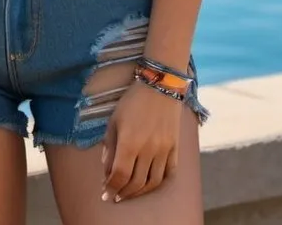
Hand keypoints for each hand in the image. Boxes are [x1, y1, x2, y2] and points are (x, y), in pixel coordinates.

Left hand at [101, 80, 181, 201]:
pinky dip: (159, 183)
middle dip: (124, 193)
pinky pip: (169, 173)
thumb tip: (107, 171)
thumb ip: (110, 148)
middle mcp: (148, 150)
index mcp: (129, 142)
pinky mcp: (175, 148)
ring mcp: (164, 150)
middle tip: (116, 196)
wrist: (159, 86)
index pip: (120, 175)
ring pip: (153, 182)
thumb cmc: (132, 102)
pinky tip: (150, 183)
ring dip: (140, 192)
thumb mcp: (114, 121)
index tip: (106, 193)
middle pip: (136, 183)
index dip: (111, 187)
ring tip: (130, 192)